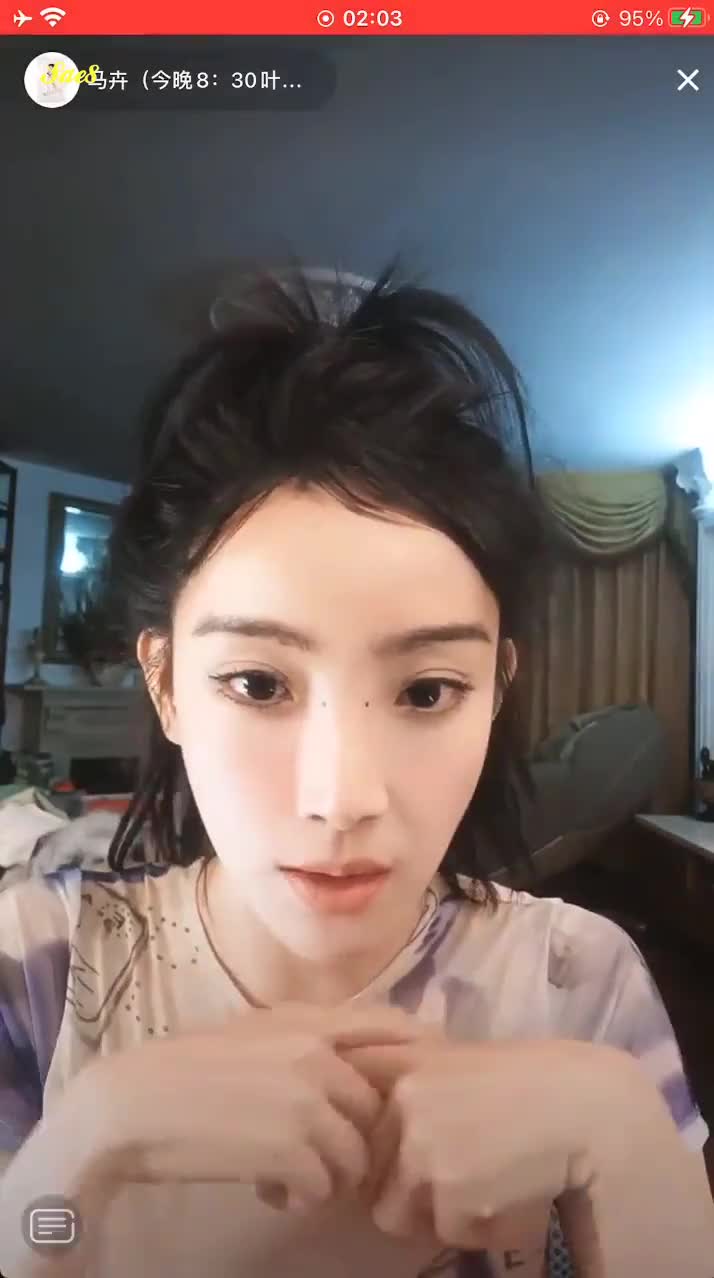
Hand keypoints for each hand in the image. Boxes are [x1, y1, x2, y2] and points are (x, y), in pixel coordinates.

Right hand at [78, 1002, 427, 1212]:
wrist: (135, 1105)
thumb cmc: (185, 1069)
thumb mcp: (252, 1034)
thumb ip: (304, 1040)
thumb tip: (351, 1064)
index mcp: (307, 1021)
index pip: (390, 1027)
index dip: (412, 1054)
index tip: (409, 1085)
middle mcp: (318, 1056)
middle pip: (376, 1108)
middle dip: (353, 1137)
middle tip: (312, 1152)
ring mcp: (310, 1103)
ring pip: (357, 1156)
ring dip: (328, 1174)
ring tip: (286, 1174)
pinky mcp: (295, 1152)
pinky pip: (325, 1188)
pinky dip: (301, 1197)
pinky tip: (269, 1190)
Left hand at [342, 1035, 624, 1253]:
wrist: (585, 1105)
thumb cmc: (533, 1079)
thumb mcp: (457, 1061)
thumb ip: (413, 1083)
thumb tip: (375, 1110)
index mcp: (402, 1067)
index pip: (358, 1125)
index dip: (377, 1150)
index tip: (407, 1154)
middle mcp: (402, 1105)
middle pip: (372, 1175)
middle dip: (405, 1188)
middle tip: (457, 1177)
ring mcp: (420, 1152)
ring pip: (399, 1214)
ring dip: (437, 1213)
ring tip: (487, 1186)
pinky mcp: (449, 1197)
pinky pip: (449, 1234)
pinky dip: (479, 1229)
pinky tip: (512, 1197)